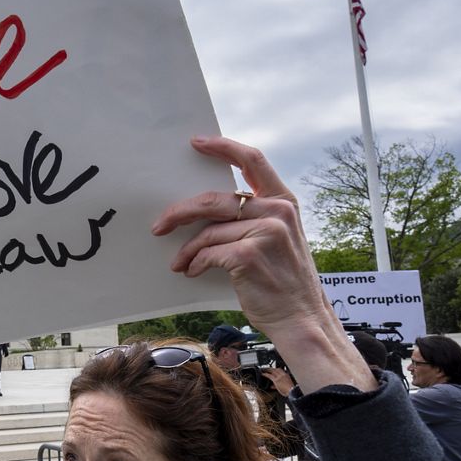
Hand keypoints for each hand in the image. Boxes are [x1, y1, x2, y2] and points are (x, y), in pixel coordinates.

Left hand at [152, 136, 375, 393]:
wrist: (300, 318)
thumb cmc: (282, 282)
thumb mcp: (277, 240)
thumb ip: (252, 218)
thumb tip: (205, 212)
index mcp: (283, 201)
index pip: (252, 161)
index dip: (223, 147)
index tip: (196, 143)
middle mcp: (277, 211)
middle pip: (214, 199)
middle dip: (181, 212)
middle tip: (160, 224)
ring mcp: (266, 231)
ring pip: (208, 232)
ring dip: (187, 250)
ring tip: (179, 262)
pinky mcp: (249, 254)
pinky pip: (208, 253)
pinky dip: (195, 264)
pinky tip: (191, 272)